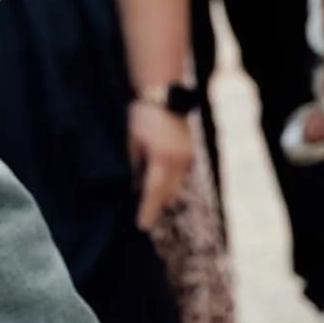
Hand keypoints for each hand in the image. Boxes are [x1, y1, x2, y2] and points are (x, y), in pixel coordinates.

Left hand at [128, 102, 194, 229]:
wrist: (165, 97)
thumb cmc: (142, 117)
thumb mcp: (133, 141)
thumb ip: (135, 165)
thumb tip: (135, 185)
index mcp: (161, 159)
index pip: (153, 191)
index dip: (148, 210)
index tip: (142, 225)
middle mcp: (179, 162)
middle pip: (168, 192)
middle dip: (156, 205)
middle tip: (144, 218)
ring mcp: (188, 158)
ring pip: (176, 185)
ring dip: (164, 194)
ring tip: (150, 204)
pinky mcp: (191, 154)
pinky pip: (181, 175)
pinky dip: (171, 182)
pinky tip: (160, 185)